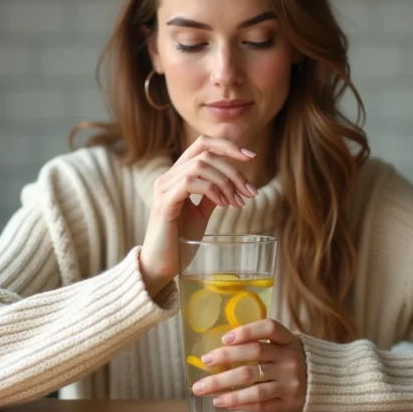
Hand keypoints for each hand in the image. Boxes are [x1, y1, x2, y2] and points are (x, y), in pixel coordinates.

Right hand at [139, 135, 257, 296]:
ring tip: (237, 202)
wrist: (161, 266)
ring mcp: (164, 188)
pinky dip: (212, 190)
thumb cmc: (180, 242)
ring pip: (200, 165)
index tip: (251, 156)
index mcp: (177, 176)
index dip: (227, 145)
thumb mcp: (200, 214)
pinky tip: (223, 204)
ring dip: (226, 182)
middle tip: (250, 192)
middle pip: (206, 153)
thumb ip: (211, 195)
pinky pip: (190, 182)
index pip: (202, 144)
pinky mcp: (164, 202)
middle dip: (234, 170)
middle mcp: (168, 176)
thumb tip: (231, 182)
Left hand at [191, 318, 306, 411]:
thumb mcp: (285, 344)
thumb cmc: (294, 359)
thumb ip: (262, 342)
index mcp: (288, 340)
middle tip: (205, 361)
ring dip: (225, 387)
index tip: (224, 338)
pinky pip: (260, 403)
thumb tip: (221, 346)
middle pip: (253, 355)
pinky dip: (239, 403)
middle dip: (225, 358)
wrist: (326, 383)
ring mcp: (289, 382)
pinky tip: (223, 402)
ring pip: (253, 384)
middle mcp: (289, 359)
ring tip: (204, 389)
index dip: (246, 331)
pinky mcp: (288, 402)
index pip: (268, 328)